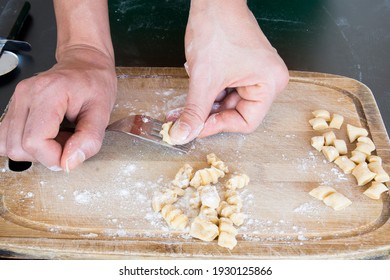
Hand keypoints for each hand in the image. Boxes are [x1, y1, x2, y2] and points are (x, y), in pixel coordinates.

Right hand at [0, 46, 116, 170]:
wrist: (85, 64)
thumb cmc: (95, 83)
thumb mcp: (102, 112)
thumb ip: (89, 139)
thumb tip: (69, 162)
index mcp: (48, 93)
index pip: (33, 141)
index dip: (52, 157)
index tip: (70, 155)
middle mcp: (26, 95)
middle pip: (18, 146)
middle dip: (45, 155)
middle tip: (68, 142)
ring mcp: (17, 99)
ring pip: (8, 144)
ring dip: (35, 151)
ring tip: (58, 137)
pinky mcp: (15, 106)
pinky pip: (7, 136)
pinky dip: (26, 144)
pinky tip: (46, 135)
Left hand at [168, 0, 288, 144]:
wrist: (212, 0)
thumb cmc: (217, 28)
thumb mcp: (203, 78)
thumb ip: (194, 111)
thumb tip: (183, 135)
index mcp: (270, 84)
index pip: (246, 122)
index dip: (219, 127)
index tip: (196, 128)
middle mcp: (268, 80)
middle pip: (237, 112)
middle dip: (209, 114)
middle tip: (186, 118)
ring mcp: (256, 73)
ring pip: (228, 102)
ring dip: (206, 103)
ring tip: (186, 99)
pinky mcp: (244, 68)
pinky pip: (227, 89)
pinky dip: (209, 91)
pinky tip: (197, 83)